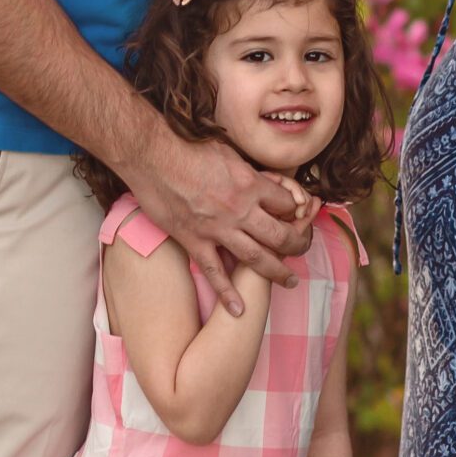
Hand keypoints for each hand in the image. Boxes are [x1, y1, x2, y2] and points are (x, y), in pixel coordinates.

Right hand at [122, 117, 313, 316]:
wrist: (152, 156)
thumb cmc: (188, 147)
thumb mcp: (229, 152)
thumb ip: (247, 171)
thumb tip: (261, 178)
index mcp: (251, 184)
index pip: (287, 204)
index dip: (296, 211)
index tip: (298, 215)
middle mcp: (240, 210)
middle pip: (281, 235)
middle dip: (297, 245)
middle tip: (303, 251)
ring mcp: (217, 229)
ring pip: (256, 258)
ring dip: (277, 272)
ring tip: (290, 281)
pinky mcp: (194, 241)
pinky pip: (214, 272)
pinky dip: (227, 293)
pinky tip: (239, 309)